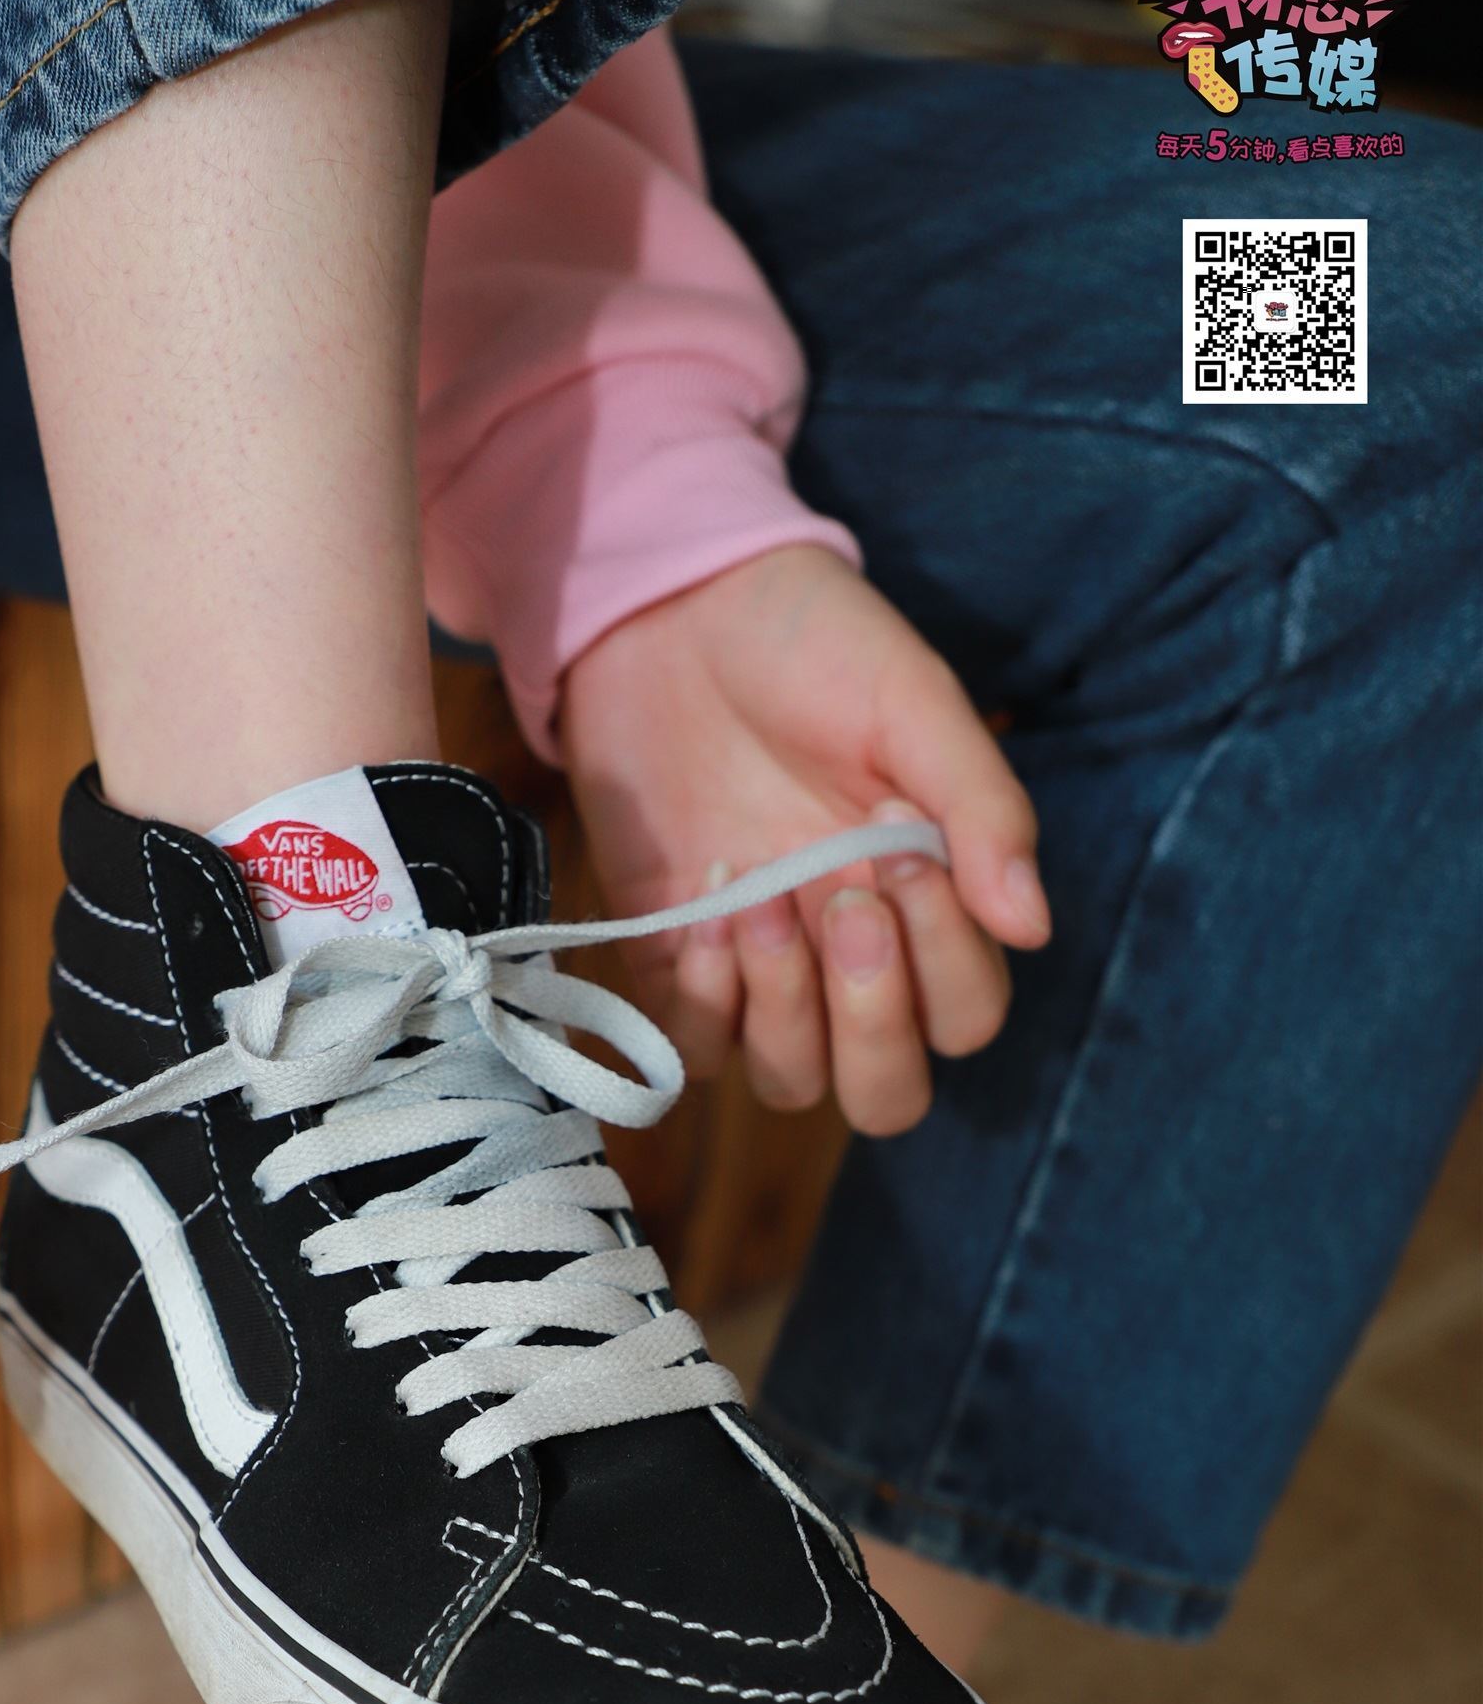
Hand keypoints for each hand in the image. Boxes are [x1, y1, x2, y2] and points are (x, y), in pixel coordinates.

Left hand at [558, 545, 1050, 1131]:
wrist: (670, 608)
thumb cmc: (808, 647)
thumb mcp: (912, 705)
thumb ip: (979, 809)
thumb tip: (1033, 927)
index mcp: (928, 906)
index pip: (967, 1017)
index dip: (945, 961)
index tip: (897, 842)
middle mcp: (850, 962)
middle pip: (888, 1094)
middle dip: (872, 1022)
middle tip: (842, 902)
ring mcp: (763, 972)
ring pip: (794, 1085)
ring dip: (783, 1006)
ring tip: (755, 896)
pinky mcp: (675, 962)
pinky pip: (696, 1051)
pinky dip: (704, 1001)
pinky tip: (703, 905)